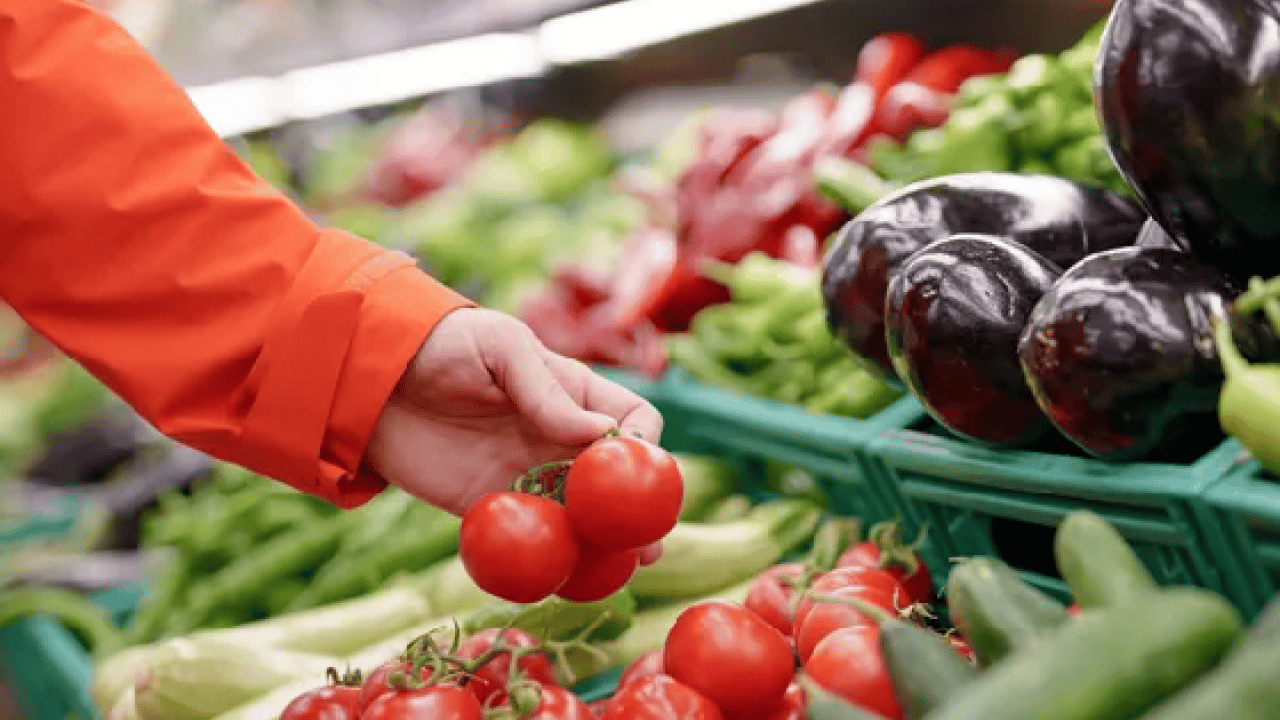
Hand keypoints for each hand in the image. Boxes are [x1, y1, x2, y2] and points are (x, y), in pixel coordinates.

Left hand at [365, 307, 665, 561]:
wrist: (369, 377)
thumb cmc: (444, 343)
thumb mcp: (500, 348)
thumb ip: (546, 391)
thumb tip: (600, 433)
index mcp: (574, 394)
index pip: (632, 421)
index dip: (644, 447)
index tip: (637, 473)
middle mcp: (559, 439)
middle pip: (614, 481)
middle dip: (636, 513)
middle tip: (646, 545)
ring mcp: (527, 474)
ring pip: (579, 517)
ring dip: (600, 546)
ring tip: (616, 572)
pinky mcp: (489, 503)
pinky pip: (529, 538)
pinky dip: (548, 559)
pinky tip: (563, 578)